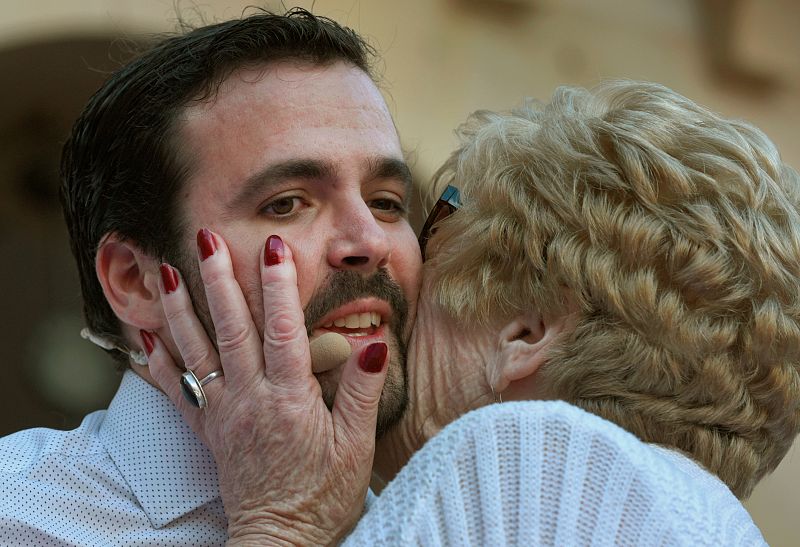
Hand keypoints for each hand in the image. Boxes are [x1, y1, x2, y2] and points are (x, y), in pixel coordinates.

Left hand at [146, 230, 389, 544]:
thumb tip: (373, 343)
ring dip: (180, 309)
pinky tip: (144, 335)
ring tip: (164, 271)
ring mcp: (222, 414)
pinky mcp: (207, 430)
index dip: (278, 286)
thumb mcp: (355, 445)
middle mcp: (249, 399)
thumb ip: (361, 392)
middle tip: (206, 238)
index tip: (273, 247)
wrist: (280, 540)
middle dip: (218, 280)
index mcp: (290, 399)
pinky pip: (176, 391)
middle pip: (231, 330)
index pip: (282, 330)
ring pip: (196, 352)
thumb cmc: (322, 494)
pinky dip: (157, 361)